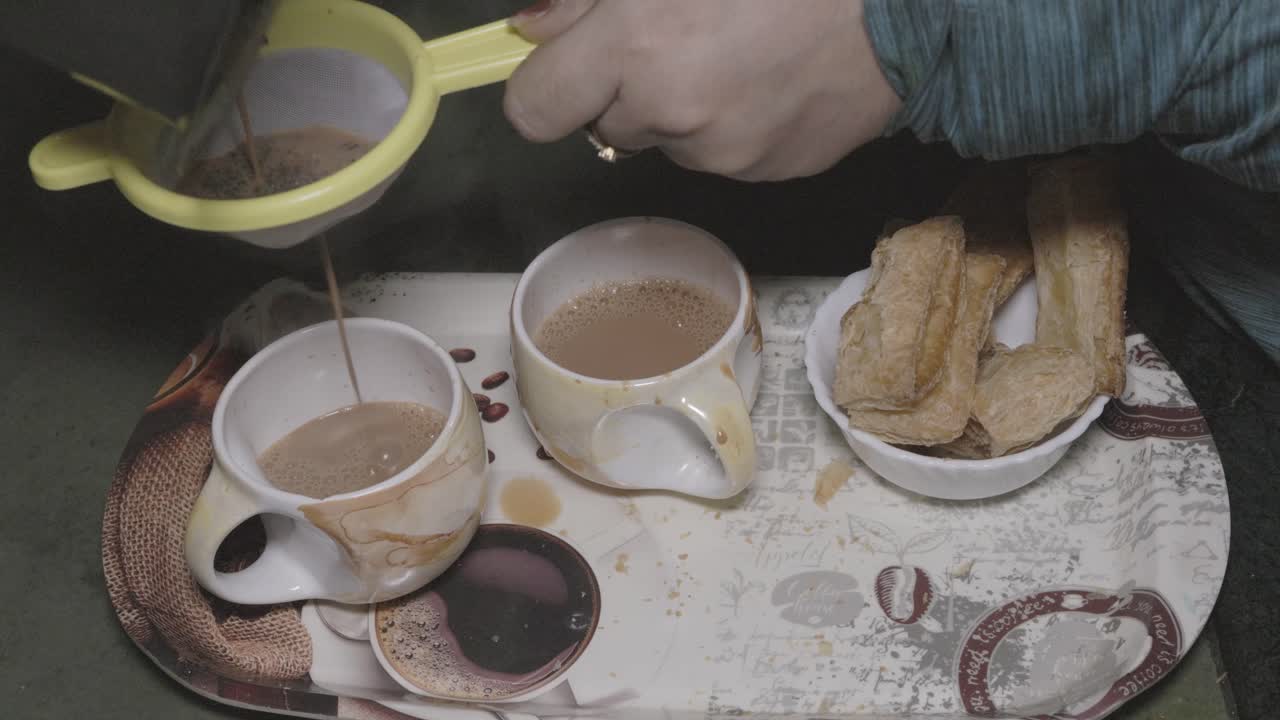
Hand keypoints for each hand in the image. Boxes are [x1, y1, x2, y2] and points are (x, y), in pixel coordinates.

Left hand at [504, 0, 901, 180]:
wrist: (901, 4)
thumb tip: (535, 28)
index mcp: (636, 47)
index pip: (534, 110)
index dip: (542, 89)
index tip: (560, 71)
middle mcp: (672, 111)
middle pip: (602, 127)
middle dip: (623, 88)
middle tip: (674, 40)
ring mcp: (723, 153)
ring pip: (666, 141)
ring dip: (681, 107)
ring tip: (737, 53)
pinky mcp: (767, 172)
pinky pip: (721, 157)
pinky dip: (732, 125)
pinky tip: (770, 79)